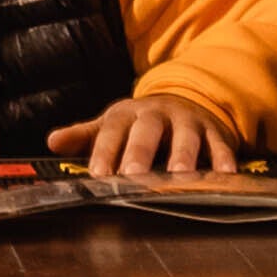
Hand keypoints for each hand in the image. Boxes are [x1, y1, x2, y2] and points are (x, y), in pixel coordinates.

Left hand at [49, 93, 240, 177]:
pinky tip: (225, 175)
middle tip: (133, 174)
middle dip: (140, 152)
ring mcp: (188, 122)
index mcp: (128, 115)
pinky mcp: (214, 132)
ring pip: (186, 137)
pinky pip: (220, 145)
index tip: (98, 174)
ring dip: (183, 155)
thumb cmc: (141, 123)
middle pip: (147, 132)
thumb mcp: (112, 125)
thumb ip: (84, 136)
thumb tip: (52, 142)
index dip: (104, 151)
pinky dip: (223, 159)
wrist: (186, 101)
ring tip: (179, 176)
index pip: (112, 131)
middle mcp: (157, 115)